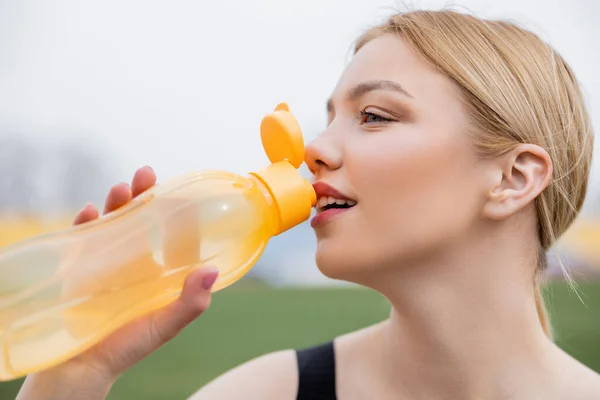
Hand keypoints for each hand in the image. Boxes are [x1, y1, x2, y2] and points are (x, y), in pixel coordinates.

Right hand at [17, 166, 217, 399]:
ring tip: (121, 189)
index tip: (186, 195)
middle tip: (147, 174)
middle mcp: (136, 262)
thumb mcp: (164, 326)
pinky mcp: (80, 266)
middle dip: (145, 195)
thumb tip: (211, 271)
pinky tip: (87, 213)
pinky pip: (82, 238)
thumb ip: (190, 304)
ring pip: (114, 223)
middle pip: (142, 221)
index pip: (173, 237)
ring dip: (116, 203)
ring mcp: (107, 262)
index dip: (180, 217)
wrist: (80, 366)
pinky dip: (84, 223)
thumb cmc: (127, 347)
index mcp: (159, 272)